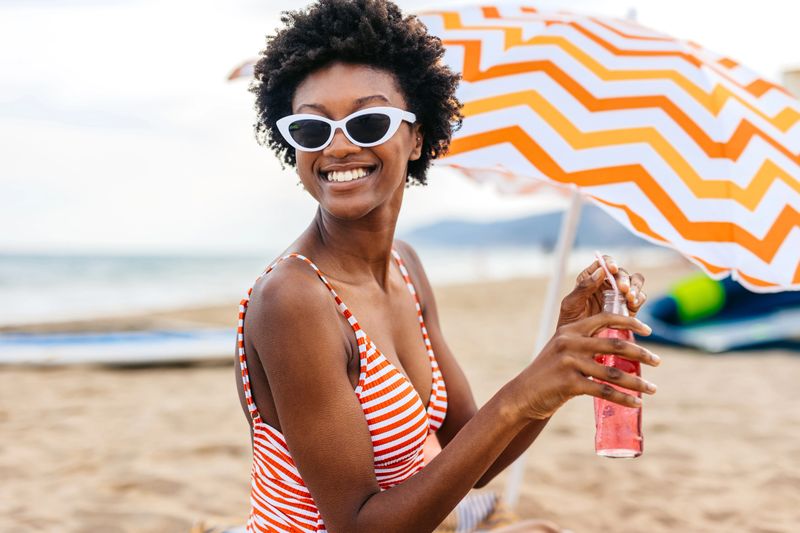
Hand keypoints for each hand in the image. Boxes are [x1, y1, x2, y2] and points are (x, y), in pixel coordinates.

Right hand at [510, 312, 659, 420]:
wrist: (524, 394)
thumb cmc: (549, 373)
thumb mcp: (563, 350)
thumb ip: (585, 345)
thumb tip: (619, 348)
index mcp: (570, 330)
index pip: (605, 318)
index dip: (630, 322)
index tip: (648, 330)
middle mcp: (570, 342)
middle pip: (616, 344)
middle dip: (641, 354)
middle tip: (658, 361)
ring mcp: (569, 362)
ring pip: (613, 372)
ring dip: (637, 382)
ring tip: (653, 389)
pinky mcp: (569, 383)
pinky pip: (604, 391)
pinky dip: (623, 398)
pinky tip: (636, 403)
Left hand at [557, 255, 646, 327]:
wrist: (578, 345)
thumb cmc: (570, 321)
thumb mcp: (571, 304)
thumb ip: (583, 287)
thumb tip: (600, 271)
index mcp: (591, 278)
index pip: (603, 263)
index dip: (610, 262)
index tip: (612, 269)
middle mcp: (607, 283)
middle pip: (621, 272)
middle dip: (624, 278)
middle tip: (622, 289)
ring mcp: (619, 295)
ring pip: (634, 282)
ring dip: (635, 287)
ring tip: (630, 297)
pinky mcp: (629, 307)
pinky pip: (639, 298)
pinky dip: (639, 299)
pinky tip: (632, 305)